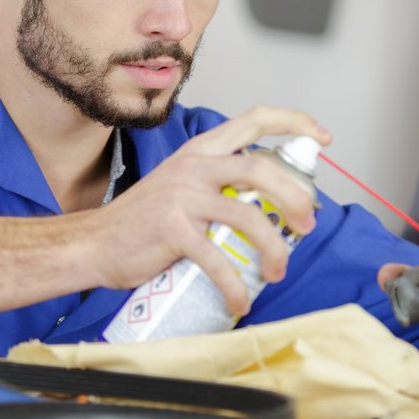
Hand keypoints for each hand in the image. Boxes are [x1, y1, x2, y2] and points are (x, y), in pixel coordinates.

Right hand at [83, 106, 330, 314]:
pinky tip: (241, 299)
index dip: (294, 123)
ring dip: (274, 248)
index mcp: (200, 151)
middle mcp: (193, 166)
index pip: (254, 119)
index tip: (323, 137)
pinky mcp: (172, 231)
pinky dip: (236, 285)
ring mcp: (182, 197)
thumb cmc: (142, 222)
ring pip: (247, 216)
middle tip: (307, 225)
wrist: (95, 244)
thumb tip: (269, 206)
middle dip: (295, 198)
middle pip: (260, 169)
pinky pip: (217, 260)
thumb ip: (219, 187)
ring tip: (278, 271)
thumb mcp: (182, 187)